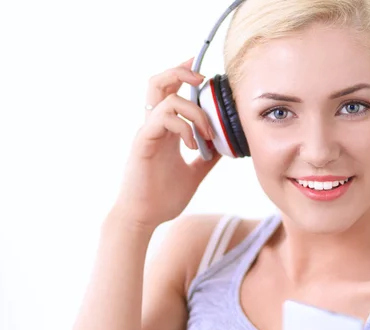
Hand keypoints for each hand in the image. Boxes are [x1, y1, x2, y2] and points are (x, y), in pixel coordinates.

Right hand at [112, 57, 220, 230]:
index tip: (204, 72)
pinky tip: (193, 146)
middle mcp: (154, 127)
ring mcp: (147, 133)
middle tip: (203, 79)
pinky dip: (184, 127)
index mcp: (165, 131)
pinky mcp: (143, 143)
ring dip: (194, 111)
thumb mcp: (194, 173)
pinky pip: (162, 120)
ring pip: (166, 99)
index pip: (171, 92)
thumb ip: (208, 159)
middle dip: (181, 73)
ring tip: (206, 134)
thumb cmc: (162, 197)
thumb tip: (226, 147)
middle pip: (159, 83)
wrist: (143, 218)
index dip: (184, 75)